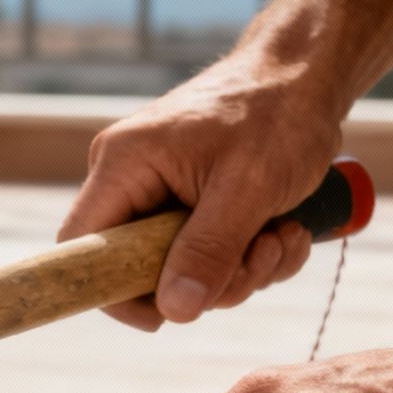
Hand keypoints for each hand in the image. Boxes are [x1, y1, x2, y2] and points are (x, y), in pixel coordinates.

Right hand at [62, 57, 346, 330]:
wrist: (309, 76)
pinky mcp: (192, 205)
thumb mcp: (247, 187)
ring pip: (183, 270)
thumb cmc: (277, 113)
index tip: (162, 316)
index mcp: (123, 164)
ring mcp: (161, 193)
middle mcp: (131, 180)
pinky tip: (284, 229)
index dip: (111, 290)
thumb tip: (174, 311)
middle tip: (261, 256)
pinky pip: (209, 256)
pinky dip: (251, 256)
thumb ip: (208, 250)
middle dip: (210, 280)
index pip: (82, 246)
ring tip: (282, 234)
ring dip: (242, 270)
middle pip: (141, 269)